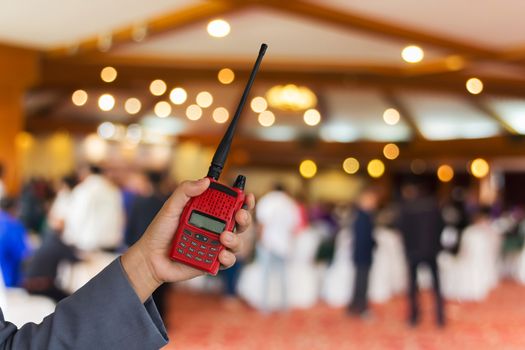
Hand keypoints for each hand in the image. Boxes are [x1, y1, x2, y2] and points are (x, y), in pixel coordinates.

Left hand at [121, 178, 254, 301]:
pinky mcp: (212, 262)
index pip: (231, 204)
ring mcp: (215, 245)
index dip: (243, 200)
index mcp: (209, 212)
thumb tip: (206, 181)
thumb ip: (186, 191)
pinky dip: (227, 257)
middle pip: (240, 223)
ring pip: (237, 242)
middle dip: (245, 218)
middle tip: (239, 216)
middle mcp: (215, 228)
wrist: (150, 258)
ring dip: (236, 239)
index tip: (247, 196)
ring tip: (224, 238)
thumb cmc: (160, 231)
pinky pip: (227, 260)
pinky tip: (220, 255)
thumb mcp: (171, 207)